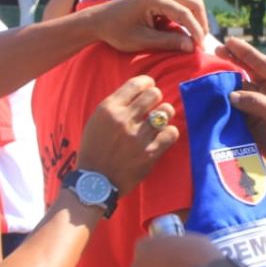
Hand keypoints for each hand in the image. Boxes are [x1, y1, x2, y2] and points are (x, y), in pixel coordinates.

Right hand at [78, 75, 177, 193]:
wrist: (94, 183)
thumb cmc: (94, 150)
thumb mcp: (96, 121)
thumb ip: (116, 106)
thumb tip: (140, 93)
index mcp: (108, 109)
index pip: (137, 83)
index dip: (147, 83)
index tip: (148, 88)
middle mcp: (124, 119)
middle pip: (154, 94)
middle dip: (156, 98)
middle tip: (153, 106)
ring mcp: (138, 137)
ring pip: (166, 111)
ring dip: (164, 115)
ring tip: (159, 121)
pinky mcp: (150, 153)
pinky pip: (171, 133)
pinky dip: (169, 133)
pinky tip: (162, 136)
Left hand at [83, 0, 208, 53]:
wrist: (99, 20)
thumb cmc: (116, 31)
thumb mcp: (142, 40)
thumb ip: (168, 42)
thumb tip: (192, 47)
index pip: (185, 14)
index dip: (196, 32)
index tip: (199, 50)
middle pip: (194, 3)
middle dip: (200, 24)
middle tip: (200, 44)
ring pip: (190, 3)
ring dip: (195, 21)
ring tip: (193, 41)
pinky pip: (181, 4)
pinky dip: (186, 19)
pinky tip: (182, 34)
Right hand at [217, 37, 265, 172]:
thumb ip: (257, 103)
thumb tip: (232, 95)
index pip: (261, 63)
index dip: (245, 52)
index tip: (230, 41)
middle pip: (247, 72)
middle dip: (231, 61)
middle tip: (214, 50)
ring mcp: (258, 105)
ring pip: (238, 89)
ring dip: (224, 83)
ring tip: (208, 73)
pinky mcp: (249, 120)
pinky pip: (234, 108)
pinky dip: (223, 103)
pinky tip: (210, 96)